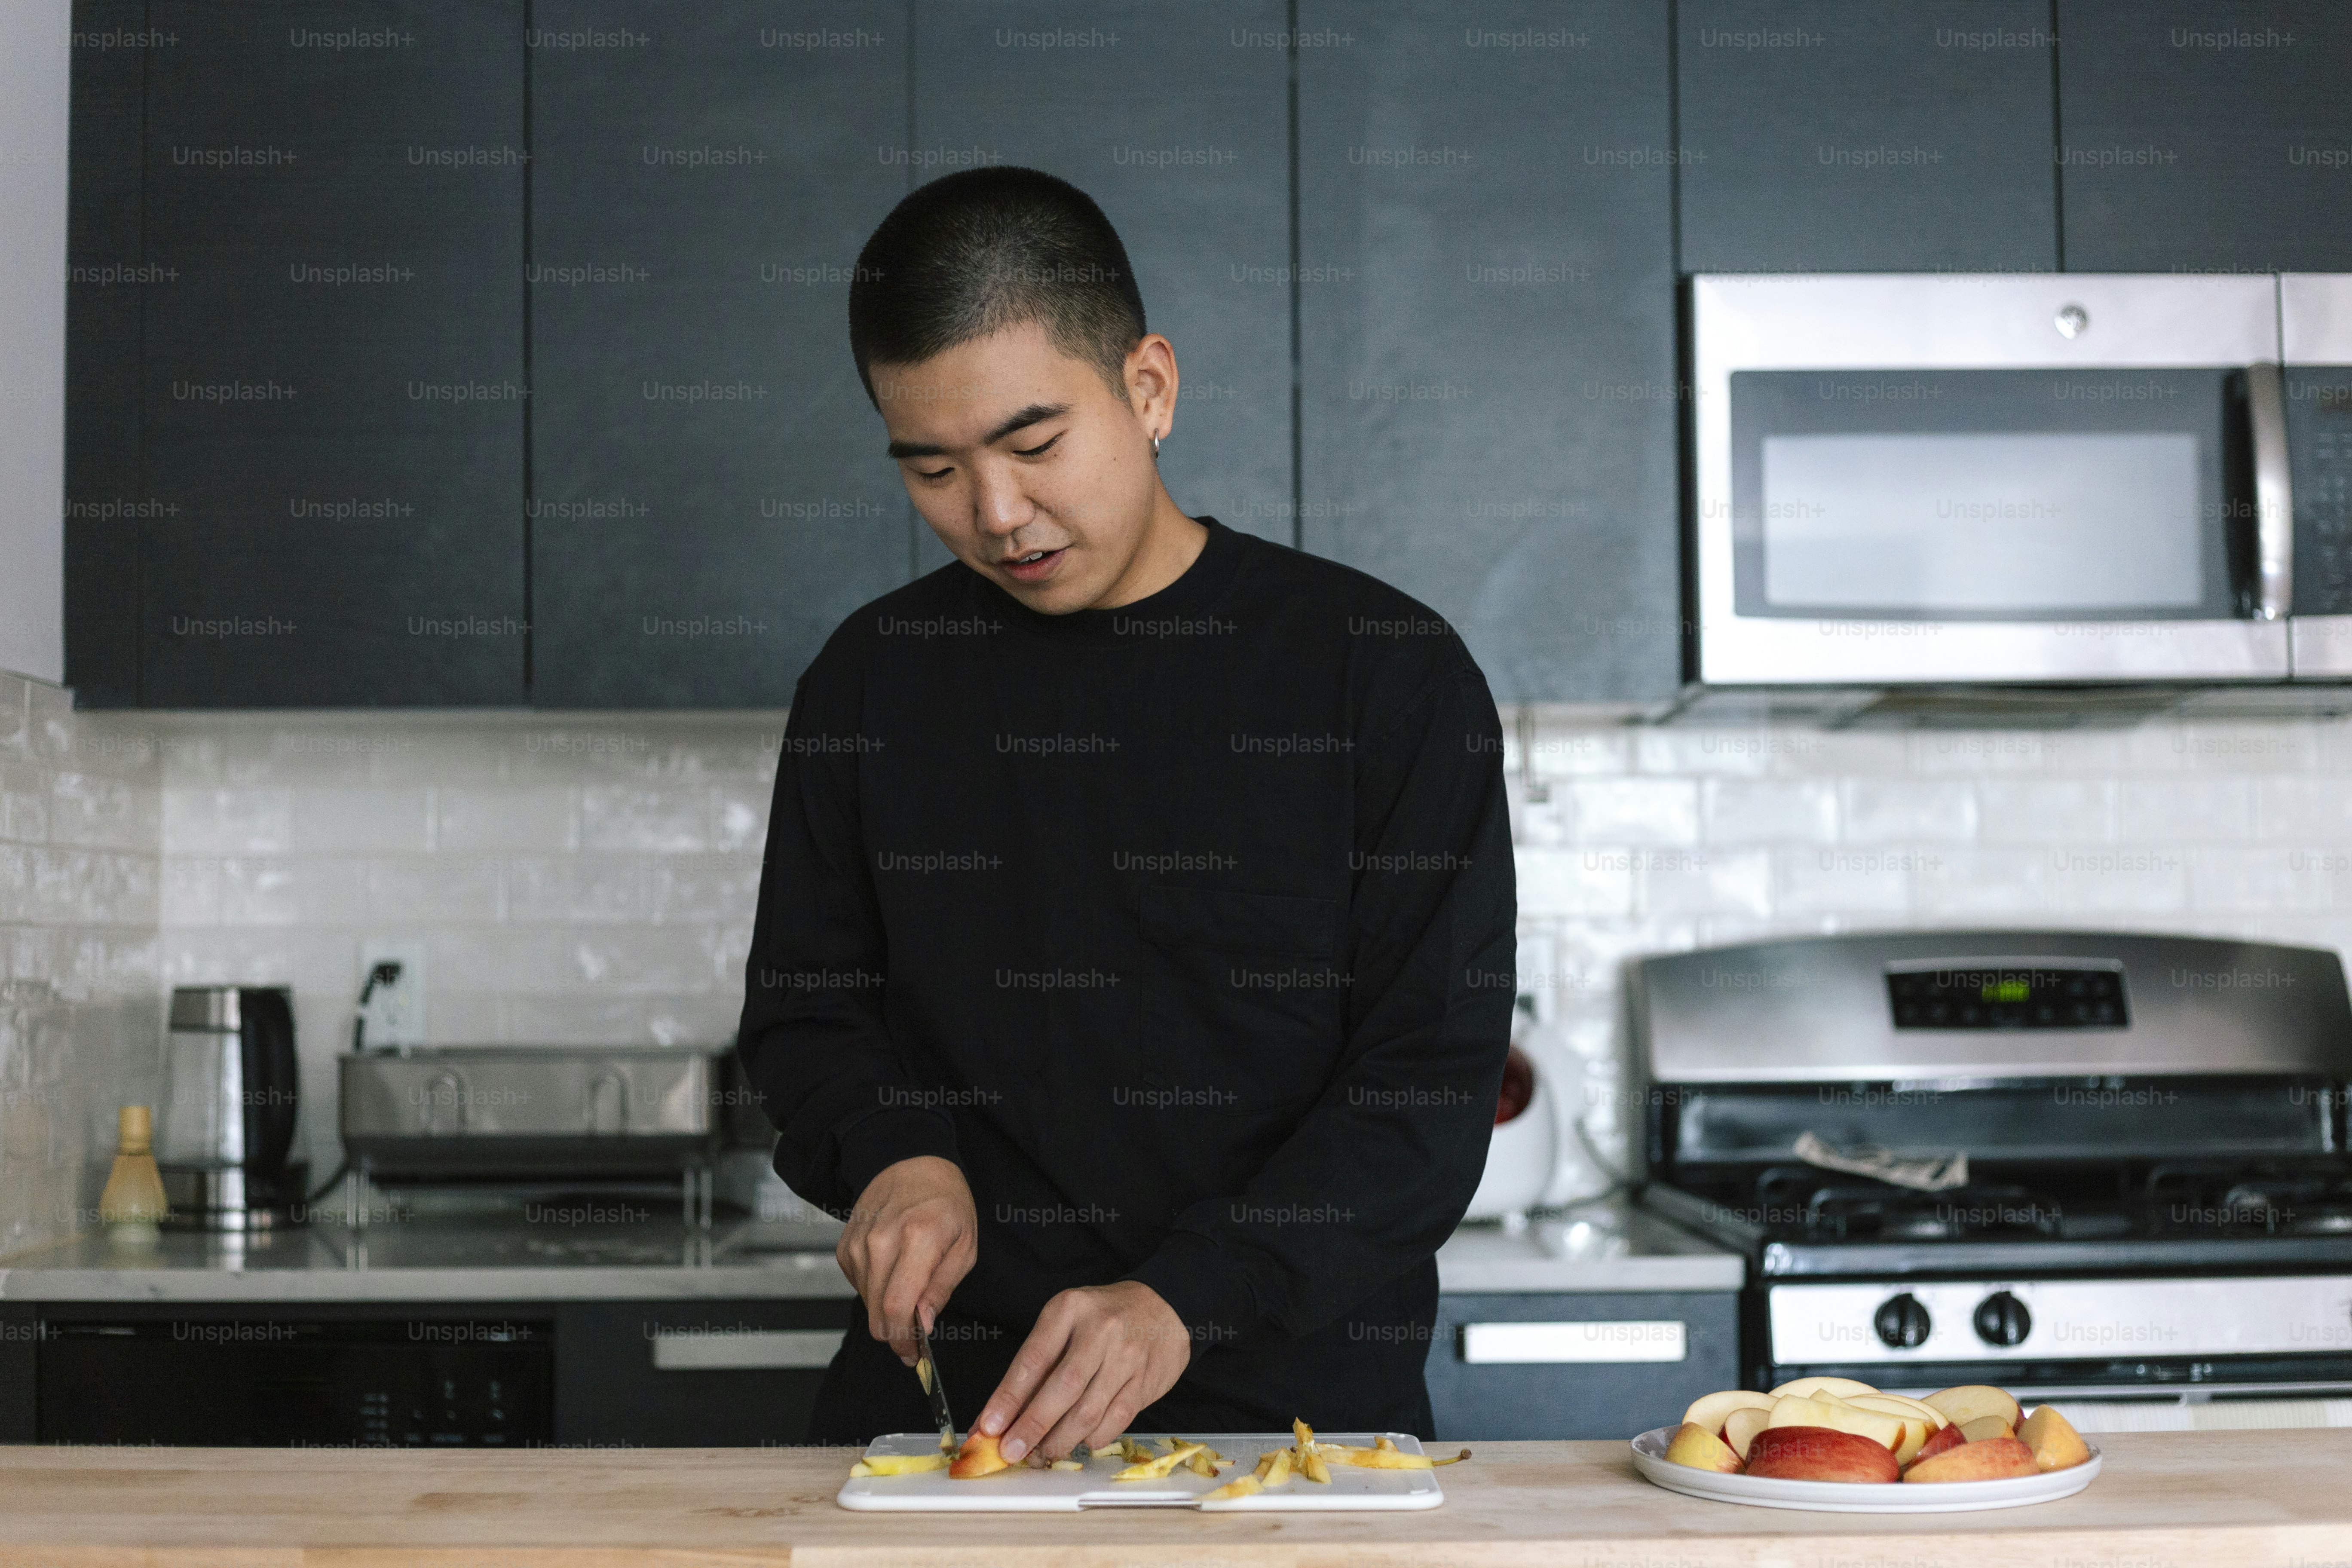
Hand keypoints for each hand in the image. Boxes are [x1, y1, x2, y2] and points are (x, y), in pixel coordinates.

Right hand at [835, 1155, 977, 1364]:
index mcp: (919, 1238)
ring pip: (866, 1302)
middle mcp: (882, 1241)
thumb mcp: (965, 1245)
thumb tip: (923, 1324)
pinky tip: (892, 1272)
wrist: (911, 1164)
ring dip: (886, 1310)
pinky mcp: (845, 1246)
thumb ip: (942, 1287)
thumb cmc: (945, 1202)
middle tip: (914, 1339)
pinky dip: (875, 1290)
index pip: (898, 1306)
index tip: (914, 1354)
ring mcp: (859, 1243)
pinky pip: (857, 1286)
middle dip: (895, 1334)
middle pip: (877, 1312)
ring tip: (909, 1290)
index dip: (904, 1340)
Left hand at [976, 1281, 1190, 1462]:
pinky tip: (1079, 1442)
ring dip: (1060, 1441)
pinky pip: (1116, 1420)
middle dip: (1033, 1426)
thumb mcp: (1065, 1322)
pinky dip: (1093, 1438)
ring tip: (1041, 1455)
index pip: (1033, 1359)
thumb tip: (1001, 1416)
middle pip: (1063, 1388)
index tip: (988, 1427)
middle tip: (1010, 1451)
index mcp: (1069, 1309)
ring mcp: (1127, 1356)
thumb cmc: (1101, 1318)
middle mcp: (1100, 1331)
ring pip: (1089, 1411)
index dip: (1008, 1398)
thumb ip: (1037, 1365)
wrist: (1163, 1307)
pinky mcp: (1146, 1381)